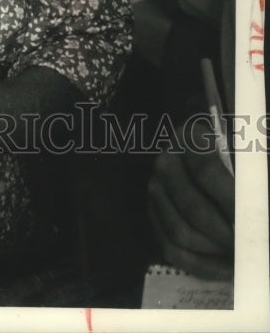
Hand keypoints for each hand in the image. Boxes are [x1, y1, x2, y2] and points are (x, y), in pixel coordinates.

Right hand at [147, 118, 233, 279]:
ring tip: (238, 255)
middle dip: (224, 234)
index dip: (230, 203)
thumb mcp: (244, 161)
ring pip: (180, 232)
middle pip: (192, 207)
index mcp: (189, 138)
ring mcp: (155, 190)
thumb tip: (253, 212)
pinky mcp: (153, 216)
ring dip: (214, 251)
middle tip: (246, 246)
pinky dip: (202, 266)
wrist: (215, 171)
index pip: (206, 172)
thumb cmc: (235, 165)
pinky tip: (226, 268)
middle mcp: (166, 162)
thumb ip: (249, 180)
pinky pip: (171, 249)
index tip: (249, 224)